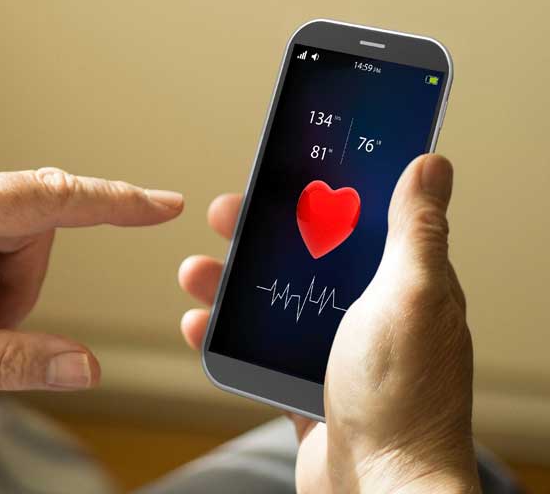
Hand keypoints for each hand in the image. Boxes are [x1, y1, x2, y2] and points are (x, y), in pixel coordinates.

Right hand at [178, 155, 479, 493]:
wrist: (380, 490)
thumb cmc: (403, 397)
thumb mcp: (411, 295)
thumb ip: (415, 230)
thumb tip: (431, 165)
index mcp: (405, 287)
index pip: (359, 220)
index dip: (319, 190)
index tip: (281, 168)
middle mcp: (373, 317)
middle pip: (304, 258)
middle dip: (257, 234)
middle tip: (223, 215)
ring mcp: (336, 357)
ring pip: (273, 303)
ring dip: (229, 285)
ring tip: (195, 274)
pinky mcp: (305, 392)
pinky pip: (256, 354)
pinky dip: (224, 338)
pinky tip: (199, 326)